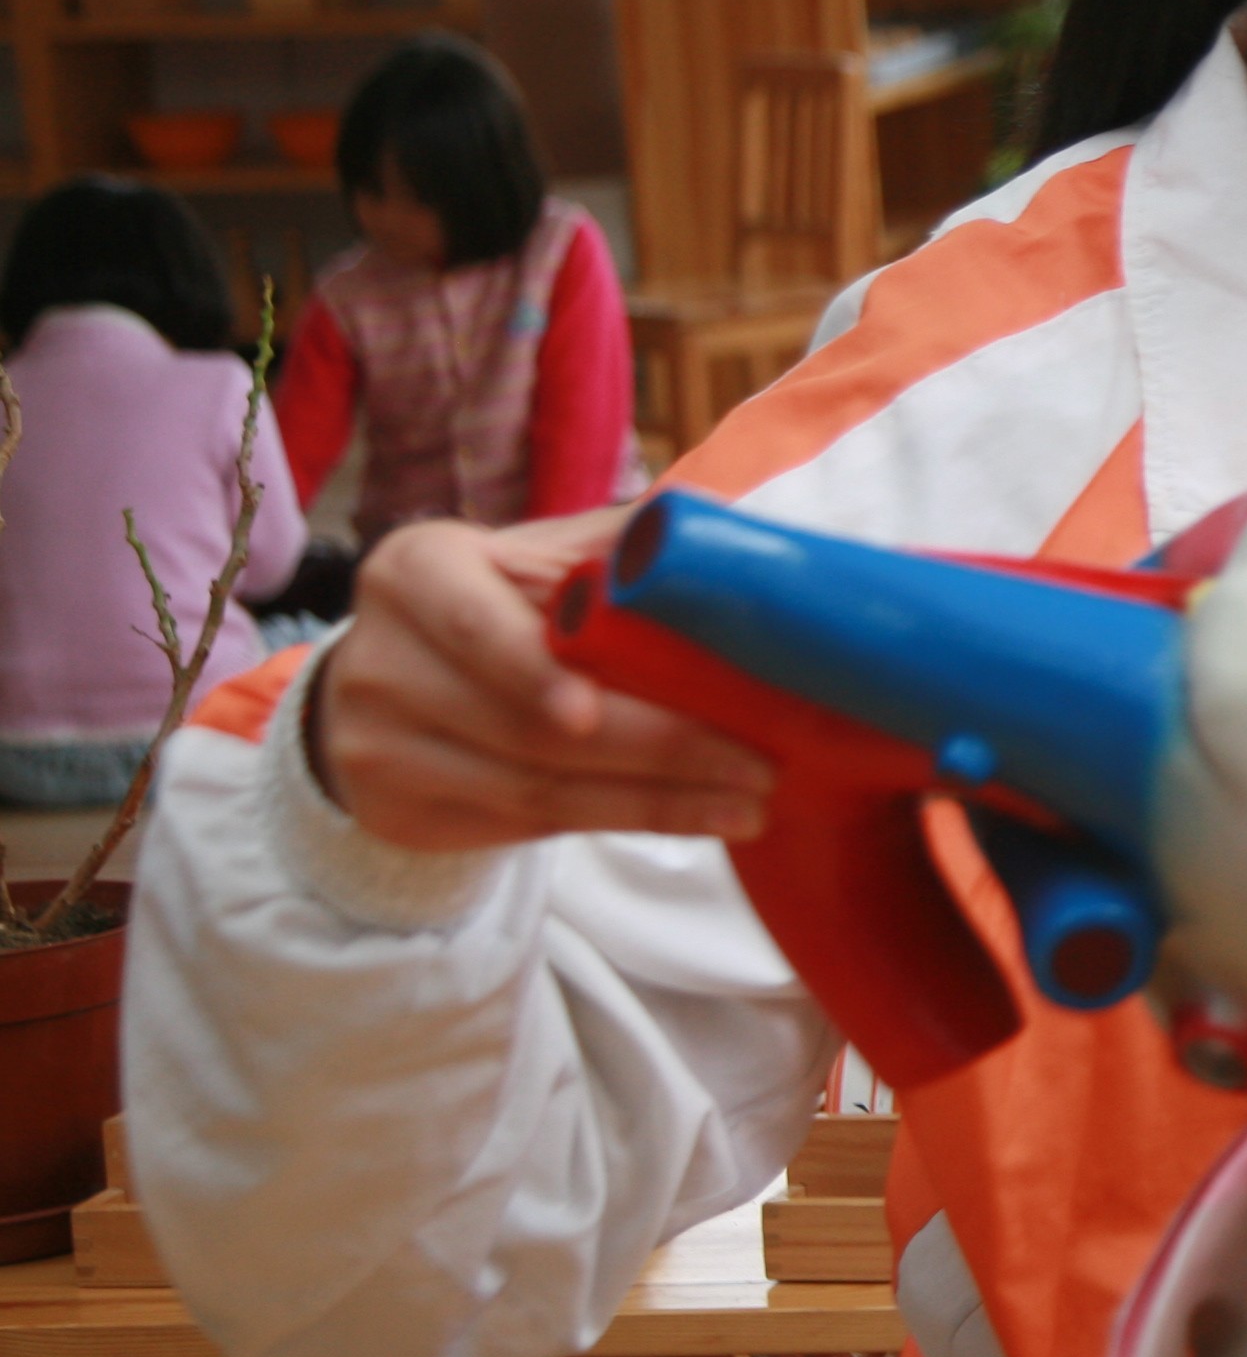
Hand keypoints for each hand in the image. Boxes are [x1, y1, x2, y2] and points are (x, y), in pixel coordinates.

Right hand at [311, 510, 773, 851]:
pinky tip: (692, 816)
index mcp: (416, 575)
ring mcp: (380, 749)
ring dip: (657, 803)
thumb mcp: (531, 560)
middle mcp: (381, 662)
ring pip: (536, 790)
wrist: (391, 683)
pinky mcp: (403, 814)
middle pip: (526, 727)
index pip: (478, 628)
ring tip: (748, 804)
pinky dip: (620, 820)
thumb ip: (607, 551)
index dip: (537, 673)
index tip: (598, 712)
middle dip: (657, 750)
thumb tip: (712, 532)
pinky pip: (528, 824)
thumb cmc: (494, 604)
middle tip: (757, 764)